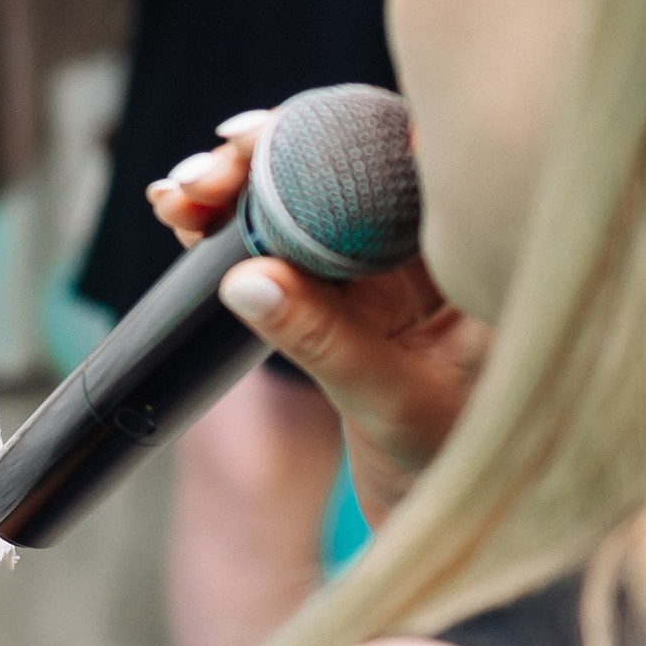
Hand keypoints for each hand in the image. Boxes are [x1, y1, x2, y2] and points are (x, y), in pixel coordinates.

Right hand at [148, 114, 486, 521]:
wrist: (454, 512)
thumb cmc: (461, 457)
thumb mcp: (392, 399)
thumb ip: (323, 340)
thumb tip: (244, 281)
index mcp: (469, 249)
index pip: (402, 153)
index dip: (325, 132)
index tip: (261, 138)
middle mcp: (428, 241)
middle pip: (339, 164)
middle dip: (262, 159)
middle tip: (201, 175)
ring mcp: (381, 264)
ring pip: (299, 199)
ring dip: (234, 191)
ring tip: (176, 198)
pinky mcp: (341, 290)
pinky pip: (281, 244)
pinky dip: (231, 229)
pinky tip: (184, 219)